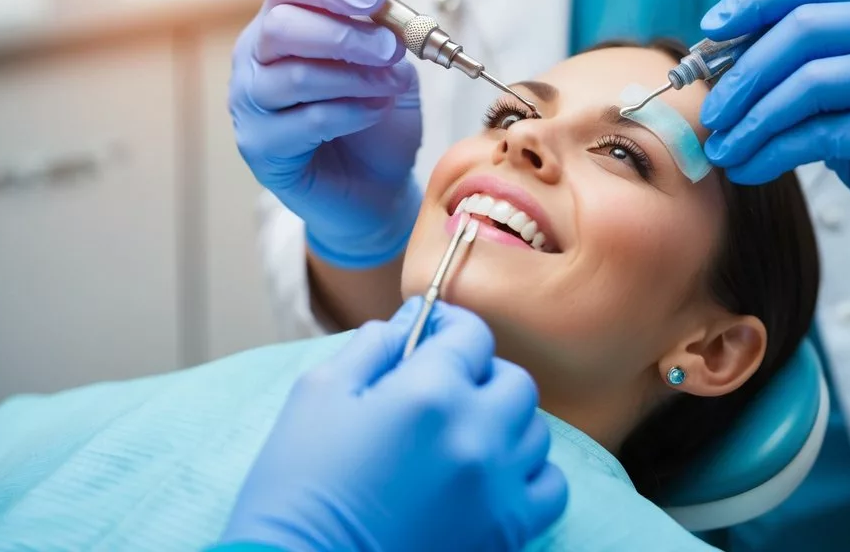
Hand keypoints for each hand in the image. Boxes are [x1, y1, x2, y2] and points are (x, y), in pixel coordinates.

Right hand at [221, 300, 568, 551]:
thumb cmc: (297, 486)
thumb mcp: (319, 394)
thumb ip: (374, 345)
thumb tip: (414, 318)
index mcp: (428, 391)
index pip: (471, 333)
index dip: (450, 327)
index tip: (435, 336)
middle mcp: (475, 432)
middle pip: (513, 380)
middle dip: (480, 377)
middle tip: (445, 393)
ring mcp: (497, 485)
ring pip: (534, 430)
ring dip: (504, 425)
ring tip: (463, 439)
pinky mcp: (507, 532)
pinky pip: (551, 486)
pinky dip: (529, 476)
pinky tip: (491, 478)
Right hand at [230, 0, 423, 266]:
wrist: (378, 184)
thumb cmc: (376, 114)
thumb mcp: (388, 57)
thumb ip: (381, 13)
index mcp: (282, 21)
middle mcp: (255, 57)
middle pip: (282, 27)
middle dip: (346, 34)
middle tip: (392, 49)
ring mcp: (250, 104)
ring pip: (294, 77)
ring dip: (355, 77)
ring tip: (392, 85)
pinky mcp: (260, 147)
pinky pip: (304, 122)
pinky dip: (350, 112)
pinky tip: (375, 112)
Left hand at [699, 0, 849, 278]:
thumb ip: (819, 28)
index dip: (750, 1)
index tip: (708, 32)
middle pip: (800, 29)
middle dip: (740, 74)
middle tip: (711, 113)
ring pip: (806, 84)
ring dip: (751, 121)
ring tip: (724, 150)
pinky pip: (823, 134)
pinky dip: (773, 153)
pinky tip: (752, 168)